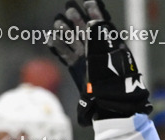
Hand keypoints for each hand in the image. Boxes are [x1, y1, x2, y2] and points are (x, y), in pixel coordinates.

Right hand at [48, 0, 151, 126]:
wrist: (110, 104)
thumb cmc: (114, 81)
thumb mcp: (109, 56)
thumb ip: (101, 39)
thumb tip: (93, 20)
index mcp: (109, 45)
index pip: (101, 24)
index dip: (95, 12)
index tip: (88, 2)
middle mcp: (97, 50)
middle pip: (85, 29)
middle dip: (77, 18)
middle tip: (69, 9)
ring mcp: (86, 59)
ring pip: (73, 40)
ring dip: (65, 30)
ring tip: (58, 22)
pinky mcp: (77, 69)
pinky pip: (65, 55)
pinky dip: (58, 47)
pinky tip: (50, 38)